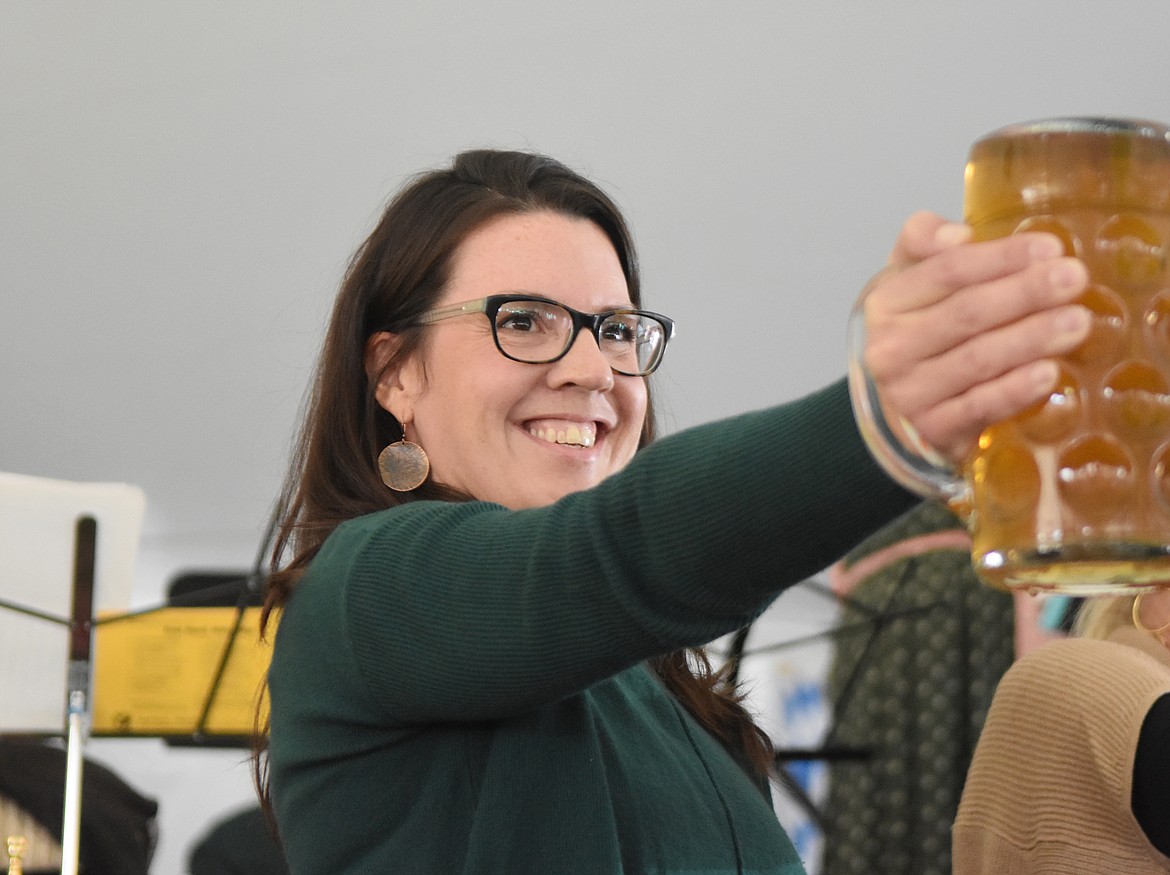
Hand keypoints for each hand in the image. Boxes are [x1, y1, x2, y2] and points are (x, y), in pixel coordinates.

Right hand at [863, 211, 1091, 462]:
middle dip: (1025, 293)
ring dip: (1030, 339)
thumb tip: (960, 235)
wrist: (896, 407)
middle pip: (965, 313)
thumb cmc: (918, 331)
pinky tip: (1048, 374)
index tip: (1050, 247)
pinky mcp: (932, 429)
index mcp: (887, 302)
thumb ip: (925, 241)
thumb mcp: (910, 280)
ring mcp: (909, 392)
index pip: (946, 271)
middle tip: (1074, 278)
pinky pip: (979, 407)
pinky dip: (1015, 390)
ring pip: (976, 360)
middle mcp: (891, 348)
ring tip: (1077, 321)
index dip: (1000, 257)